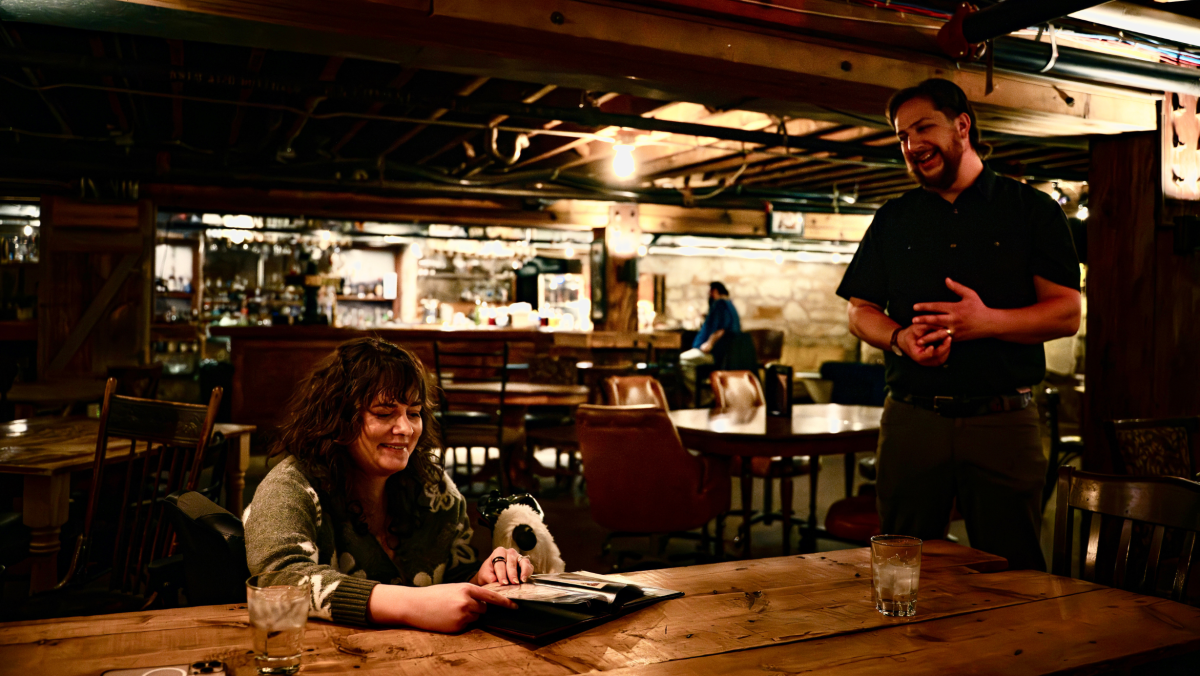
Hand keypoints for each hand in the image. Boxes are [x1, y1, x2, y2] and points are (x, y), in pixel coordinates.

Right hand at [367, 583, 515, 632]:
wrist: (415, 605)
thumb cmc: (434, 595)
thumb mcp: (454, 588)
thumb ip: (470, 593)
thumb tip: (485, 603)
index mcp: (467, 588)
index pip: (491, 596)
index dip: (505, 602)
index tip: (515, 605)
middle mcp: (467, 601)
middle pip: (484, 609)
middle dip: (477, 609)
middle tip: (460, 605)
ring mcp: (462, 615)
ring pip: (475, 618)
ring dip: (469, 616)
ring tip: (451, 611)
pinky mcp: (457, 626)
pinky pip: (466, 626)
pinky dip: (460, 623)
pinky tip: (448, 618)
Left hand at [471, 547, 533, 585]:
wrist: (494, 575)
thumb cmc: (489, 573)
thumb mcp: (485, 574)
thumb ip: (488, 576)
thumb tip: (494, 580)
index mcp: (499, 552)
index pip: (500, 563)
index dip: (501, 574)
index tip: (503, 583)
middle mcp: (510, 552)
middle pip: (512, 562)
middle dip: (512, 573)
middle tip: (513, 582)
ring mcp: (519, 557)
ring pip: (523, 562)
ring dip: (523, 571)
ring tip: (522, 580)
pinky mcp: (525, 563)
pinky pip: (529, 566)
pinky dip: (528, 572)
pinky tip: (525, 579)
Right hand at [897, 324, 951, 366]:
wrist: (903, 340)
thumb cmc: (910, 333)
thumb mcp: (917, 327)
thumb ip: (930, 326)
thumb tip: (944, 327)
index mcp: (917, 354)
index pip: (929, 355)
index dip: (939, 348)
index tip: (945, 338)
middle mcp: (922, 362)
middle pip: (938, 358)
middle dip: (945, 347)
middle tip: (949, 336)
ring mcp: (927, 363)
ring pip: (942, 359)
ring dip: (947, 349)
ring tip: (948, 339)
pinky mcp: (931, 362)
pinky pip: (942, 359)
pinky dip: (946, 351)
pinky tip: (946, 343)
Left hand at [911, 278, 995, 341]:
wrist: (990, 323)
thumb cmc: (979, 307)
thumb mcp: (970, 294)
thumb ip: (957, 287)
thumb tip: (946, 280)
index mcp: (955, 308)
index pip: (937, 307)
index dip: (925, 306)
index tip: (915, 307)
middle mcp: (954, 320)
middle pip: (935, 320)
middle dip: (923, 320)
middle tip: (913, 321)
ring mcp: (956, 330)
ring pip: (939, 333)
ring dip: (928, 336)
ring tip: (918, 339)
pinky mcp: (957, 338)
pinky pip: (945, 339)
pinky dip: (936, 341)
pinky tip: (928, 344)